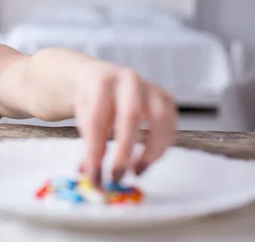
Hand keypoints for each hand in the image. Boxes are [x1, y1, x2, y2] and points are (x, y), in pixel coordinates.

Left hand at [74, 62, 175, 186]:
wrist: (101, 78)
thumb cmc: (92, 101)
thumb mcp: (83, 118)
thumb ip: (89, 144)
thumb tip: (91, 175)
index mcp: (101, 81)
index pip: (97, 119)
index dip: (95, 150)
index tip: (94, 175)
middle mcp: (128, 80)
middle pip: (131, 115)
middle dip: (125, 150)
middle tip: (117, 177)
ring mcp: (150, 87)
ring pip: (160, 120)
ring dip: (151, 151)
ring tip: (136, 171)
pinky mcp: (166, 97)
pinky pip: (171, 124)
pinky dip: (163, 146)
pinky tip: (148, 159)